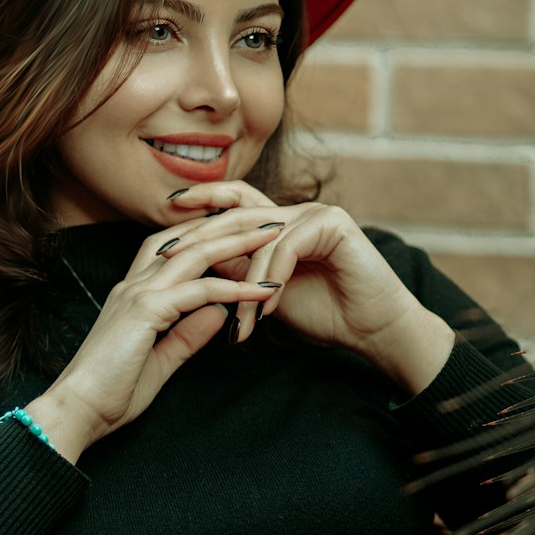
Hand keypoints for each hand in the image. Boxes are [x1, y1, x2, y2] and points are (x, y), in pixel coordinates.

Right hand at [26, 216, 284, 462]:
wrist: (77, 411)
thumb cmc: (111, 392)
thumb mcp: (161, 360)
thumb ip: (187, 334)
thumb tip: (220, 312)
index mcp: (134, 294)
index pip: (175, 247)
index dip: (209, 235)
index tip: (246, 233)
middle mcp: (134, 285)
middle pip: (189, 239)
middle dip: (230, 225)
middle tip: (269, 219)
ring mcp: (137, 294)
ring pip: (196, 254)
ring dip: (238, 242)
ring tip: (274, 235)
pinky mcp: (145, 312)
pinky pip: (198, 291)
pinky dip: (232, 287)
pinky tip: (260, 289)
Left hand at [163, 183, 454, 393]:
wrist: (373, 330)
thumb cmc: (324, 313)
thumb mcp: (266, 292)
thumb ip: (237, 271)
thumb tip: (195, 262)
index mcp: (279, 222)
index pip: (230, 204)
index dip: (197, 206)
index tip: (161, 220)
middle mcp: (295, 210)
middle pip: (237, 210)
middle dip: (201, 232)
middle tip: (170, 256)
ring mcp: (315, 213)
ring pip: (259, 235)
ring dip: (243, 279)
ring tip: (234, 319)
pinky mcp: (333, 224)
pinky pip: (287, 247)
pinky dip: (272, 279)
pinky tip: (265, 309)